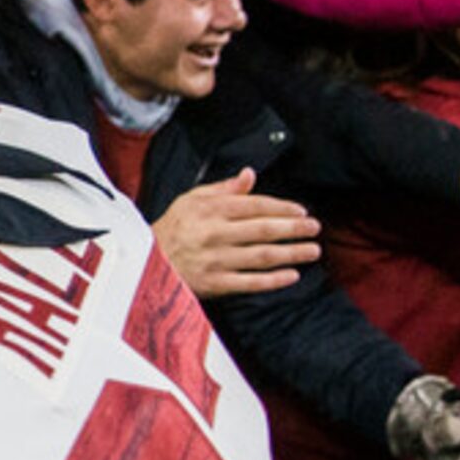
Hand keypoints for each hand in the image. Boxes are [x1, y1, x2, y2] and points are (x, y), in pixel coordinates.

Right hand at [150, 168, 318, 297]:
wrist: (143, 264)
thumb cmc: (171, 228)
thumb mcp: (190, 200)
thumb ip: (223, 189)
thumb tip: (250, 175)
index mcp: (209, 210)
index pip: (255, 205)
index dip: (282, 208)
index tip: (302, 211)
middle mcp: (214, 233)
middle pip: (263, 230)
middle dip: (294, 229)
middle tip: (315, 228)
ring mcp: (214, 260)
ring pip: (261, 256)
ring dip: (291, 253)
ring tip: (312, 250)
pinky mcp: (213, 284)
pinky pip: (249, 282)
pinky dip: (273, 280)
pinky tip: (292, 275)